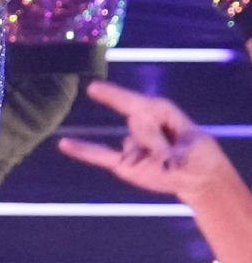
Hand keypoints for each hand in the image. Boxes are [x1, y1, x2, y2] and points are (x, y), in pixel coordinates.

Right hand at [58, 79, 233, 202]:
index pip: (132, 101)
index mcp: (158, 110)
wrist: (198, 174)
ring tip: (171, 165)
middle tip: (177, 156)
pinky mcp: (124, 162)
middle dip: (158, 144)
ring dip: (152, 159)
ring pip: (131, 148)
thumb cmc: (198, 154)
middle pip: (138, 130)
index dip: (113, 95)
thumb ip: (167, 151)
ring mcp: (131, 143)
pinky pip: (100, 155)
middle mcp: (140, 123)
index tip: (93, 88)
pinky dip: (82, 150)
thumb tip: (144, 155)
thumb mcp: (192, 148)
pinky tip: (64, 144)